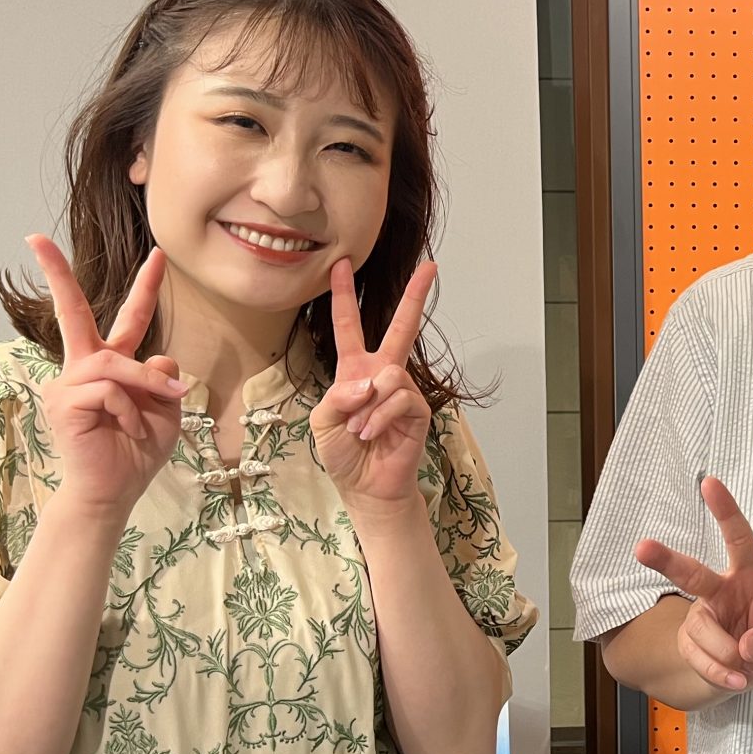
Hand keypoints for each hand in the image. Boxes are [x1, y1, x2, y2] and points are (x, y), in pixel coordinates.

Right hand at [28, 235, 185, 516]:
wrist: (114, 492)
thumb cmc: (136, 452)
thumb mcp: (166, 410)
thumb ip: (164, 379)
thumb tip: (160, 354)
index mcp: (111, 365)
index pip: (128, 318)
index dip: (145, 287)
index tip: (157, 254)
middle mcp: (83, 368)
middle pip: (74, 313)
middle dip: (56, 274)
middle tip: (35, 239)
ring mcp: (68, 384)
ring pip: (114, 361)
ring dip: (145, 382)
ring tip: (158, 408)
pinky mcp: (64, 402)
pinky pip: (109, 391)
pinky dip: (131, 410)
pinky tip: (129, 430)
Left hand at [311, 258, 435, 508]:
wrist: (366, 487)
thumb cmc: (343, 453)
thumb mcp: (322, 421)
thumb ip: (337, 396)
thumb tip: (369, 382)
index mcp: (354, 371)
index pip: (348, 327)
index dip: (344, 296)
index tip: (341, 266)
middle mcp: (382, 374)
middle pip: (400, 328)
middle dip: (415, 297)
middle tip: (430, 268)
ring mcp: (402, 390)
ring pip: (389, 375)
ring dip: (367, 407)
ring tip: (361, 430)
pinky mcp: (417, 410)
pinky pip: (399, 399)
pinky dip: (380, 418)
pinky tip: (373, 434)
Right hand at [634, 477, 752, 694]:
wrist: (752, 669)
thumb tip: (748, 646)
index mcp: (748, 575)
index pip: (738, 537)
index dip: (725, 511)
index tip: (709, 482)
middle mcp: (719, 591)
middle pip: (691, 573)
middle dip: (665, 560)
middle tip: (641, 548)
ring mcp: (701, 618)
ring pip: (703, 632)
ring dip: (729, 654)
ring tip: (748, 666)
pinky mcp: (691, 645)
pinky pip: (702, 661)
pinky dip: (723, 674)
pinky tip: (738, 679)